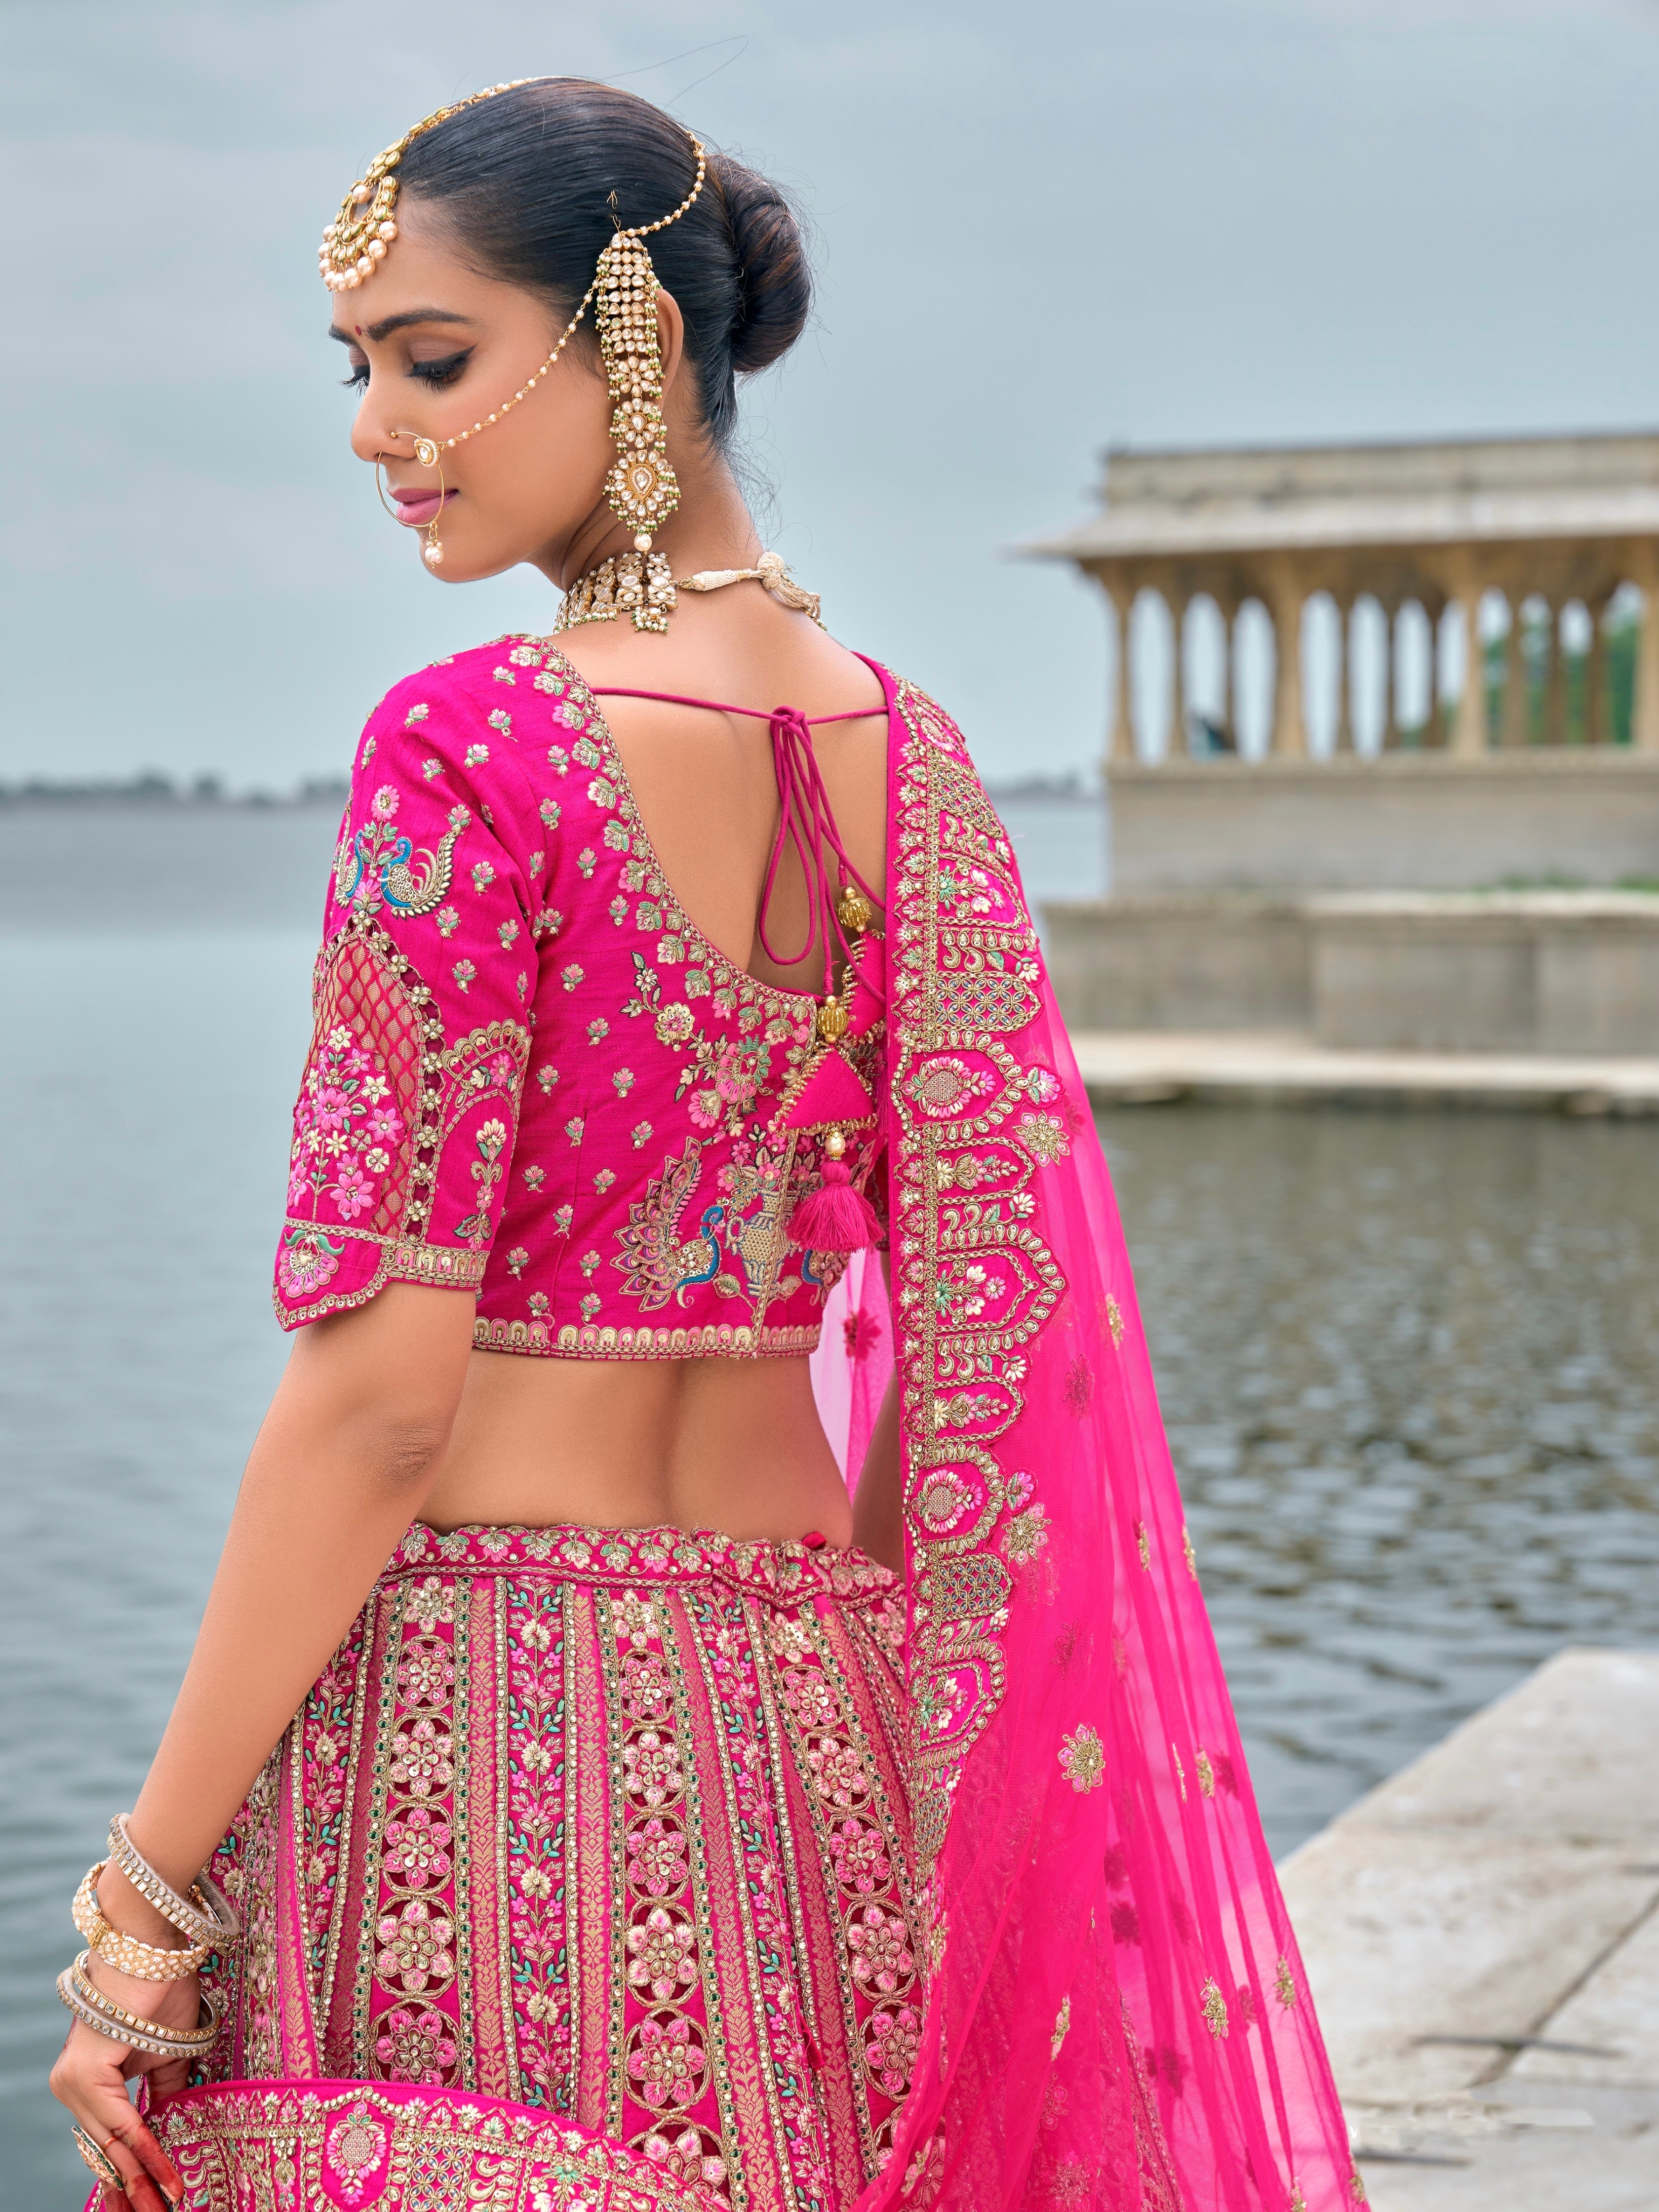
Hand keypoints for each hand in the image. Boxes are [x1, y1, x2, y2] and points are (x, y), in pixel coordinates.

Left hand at [49, 1958, 196, 2211]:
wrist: (149, 1948)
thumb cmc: (159, 1991)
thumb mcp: (168, 2055)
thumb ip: (164, 2096)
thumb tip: (169, 2134)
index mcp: (85, 2082)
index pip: (106, 2140)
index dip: (131, 2174)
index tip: (153, 2203)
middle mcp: (69, 2085)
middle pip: (103, 2149)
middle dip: (133, 2188)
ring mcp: (72, 2081)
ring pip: (110, 2142)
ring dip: (142, 2177)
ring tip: (165, 2203)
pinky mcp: (85, 2073)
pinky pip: (121, 2122)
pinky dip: (145, 2150)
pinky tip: (165, 2173)